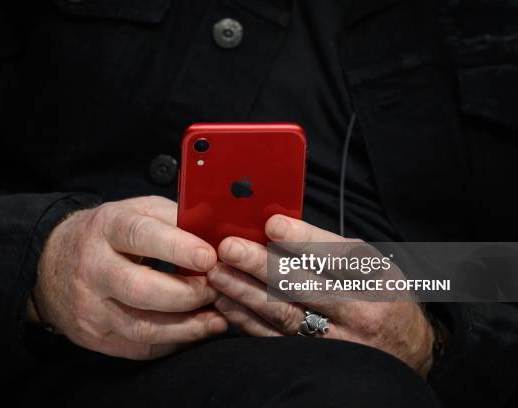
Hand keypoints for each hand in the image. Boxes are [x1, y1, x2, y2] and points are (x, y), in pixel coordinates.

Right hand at [29, 196, 227, 359]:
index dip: (178, 248)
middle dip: (187, 294)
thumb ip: (173, 218)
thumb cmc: (108, 234)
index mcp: (106, 228)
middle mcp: (93, 268)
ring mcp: (90, 307)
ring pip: (143, 327)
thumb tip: (216, 234)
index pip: (140, 236)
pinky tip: (194, 332)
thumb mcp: (134, 211)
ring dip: (188, 327)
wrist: (52, 263)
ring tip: (216, 319)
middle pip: (142, 289)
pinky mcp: (94, 336)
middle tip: (215, 289)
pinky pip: (140, 348)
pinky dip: (174, 342)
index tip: (209, 257)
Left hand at [208, 215, 434, 376]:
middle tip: (229, 248)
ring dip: (245, 292)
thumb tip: (278, 229)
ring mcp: (336, 341)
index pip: (338, 257)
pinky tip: (226, 303)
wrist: (406, 350)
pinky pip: (274, 340)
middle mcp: (358, 312)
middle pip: (304, 286)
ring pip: (283, 314)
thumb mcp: (372, 267)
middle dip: (262, 265)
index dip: (303, 240)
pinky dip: (247, 321)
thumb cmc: (381, 297)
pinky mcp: (314, 359)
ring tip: (217, 273)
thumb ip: (332, 251)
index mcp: (375, 280)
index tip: (272, 225)